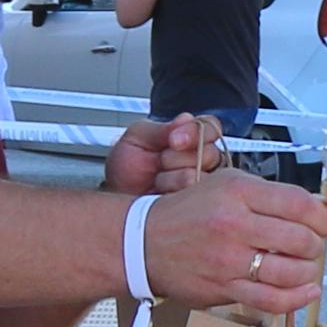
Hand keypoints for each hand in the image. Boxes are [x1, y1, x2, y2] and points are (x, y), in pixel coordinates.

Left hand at [102, 111, 222, 198]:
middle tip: (159, 162)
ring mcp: (204, 184)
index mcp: (191, 138)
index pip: (210, 127)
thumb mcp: (137, 138)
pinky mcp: (200, 207)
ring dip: (174, 178)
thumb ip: (162, 128)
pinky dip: (175, 194)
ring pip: (204, 177)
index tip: (173, 140)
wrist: (116, 196)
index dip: (194, 133)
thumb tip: (185, 119)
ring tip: (158, 180)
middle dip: (177, 158)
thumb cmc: (127, 168)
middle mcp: (202, 159)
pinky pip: (199, 199)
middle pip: (210, 153)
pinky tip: (162, 193)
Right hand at [142, 168, 326, 310]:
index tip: (325, 222)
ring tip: (304, 265)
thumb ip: (267, 194)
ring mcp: (228, 260)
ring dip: (308, 270)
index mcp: (237, 192)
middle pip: (300, 239)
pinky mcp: (223, 288)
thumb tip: (312, 210)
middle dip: (315, 244)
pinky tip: (307, 290)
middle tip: (311, 244)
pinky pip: (272, 299)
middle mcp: (234, 225)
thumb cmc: (188, 212)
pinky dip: (297, 298)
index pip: (298, 203)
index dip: (321, 216)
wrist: (143, 242)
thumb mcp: (225, 183)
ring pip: (291, 271)